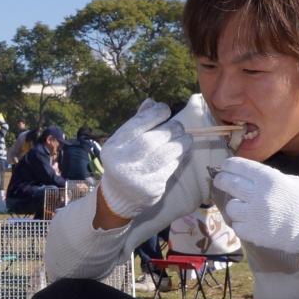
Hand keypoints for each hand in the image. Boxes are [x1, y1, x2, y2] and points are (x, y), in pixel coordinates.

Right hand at [95, 100, 189, 219]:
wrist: (120, 195)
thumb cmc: (125, 160)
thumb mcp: (124, 141)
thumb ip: (138, 122)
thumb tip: (153, 103)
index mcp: (113, 147)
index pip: (136, 125)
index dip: (154, 114)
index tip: (165, 109)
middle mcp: (121, 163)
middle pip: (151, 140)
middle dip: (170, 129)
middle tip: (179, 126)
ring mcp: (136, 178)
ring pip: (165, 155)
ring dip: (180, 143)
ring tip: (186, 138)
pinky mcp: (152, 189)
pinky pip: (170, 168)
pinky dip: (177, 158)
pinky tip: (178, 154)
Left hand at [212, 157, 298, 254]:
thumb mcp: (291, 181)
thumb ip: (268, 180)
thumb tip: (249, 178)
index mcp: (269, 179)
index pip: (240, 167)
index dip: (229, 165)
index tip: (225, 166)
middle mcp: (258, 195)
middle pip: (229, 183)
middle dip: (222, 180)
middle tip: (220, 181)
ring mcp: (254, 215)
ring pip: (231, 207)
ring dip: (236, 206)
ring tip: (245, 208)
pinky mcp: (254, 234)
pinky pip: (238, 226)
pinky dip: (242, 224)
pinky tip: (251, 223)